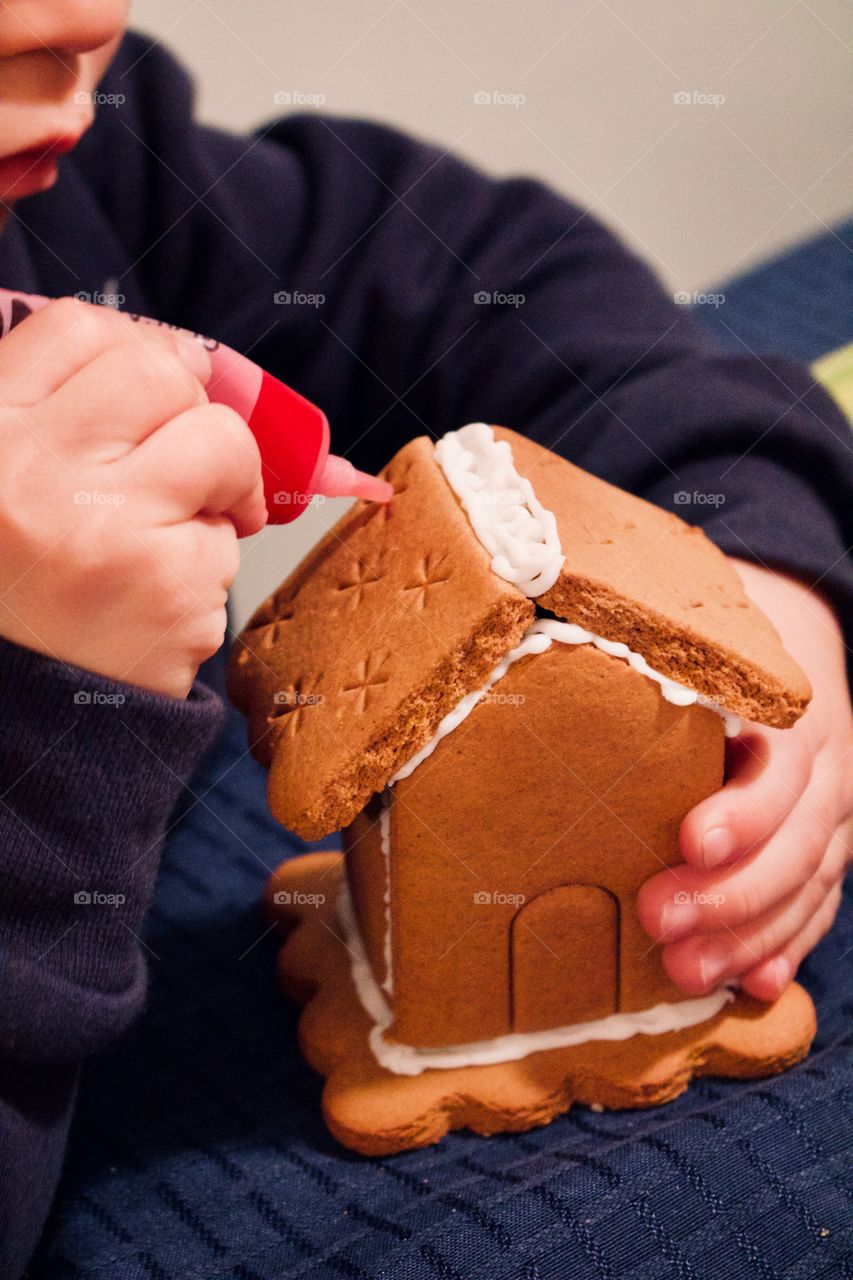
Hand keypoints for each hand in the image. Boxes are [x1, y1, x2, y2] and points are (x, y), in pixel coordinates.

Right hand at [0, 298, 265, 697]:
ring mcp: (106, 530)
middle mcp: (35, 473)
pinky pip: (229, 539)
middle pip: (163, 373)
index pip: (79, 330)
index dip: (134, 350)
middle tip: (180, 464)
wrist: (22, 715)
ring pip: (223, 445)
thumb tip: (181, 356)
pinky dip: (207, 564)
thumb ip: (66, 410)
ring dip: (220, 487)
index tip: (154, 390)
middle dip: (191, 413)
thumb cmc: (22, 590)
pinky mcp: (171, 590)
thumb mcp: (10, 481)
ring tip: (171, 533)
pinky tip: (155, 598)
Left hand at [638, 557, 852, 998]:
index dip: (746, 811)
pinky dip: (785, 949)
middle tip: (659, 920)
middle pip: (795, 841)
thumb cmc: (720, 660)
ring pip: (808, 886)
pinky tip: (753, 986)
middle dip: (731, 893)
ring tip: (686, 972)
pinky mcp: (826, 855)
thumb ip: (650, 656)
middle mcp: (824, 768)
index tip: (691, 843)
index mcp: (790, 713)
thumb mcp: (701, 648)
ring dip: (749, 937)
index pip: (782, 766)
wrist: (796, 670)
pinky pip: (816, 909)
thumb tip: (552, 640)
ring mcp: (831, 819)